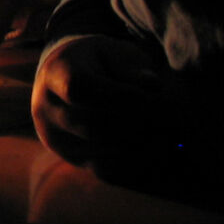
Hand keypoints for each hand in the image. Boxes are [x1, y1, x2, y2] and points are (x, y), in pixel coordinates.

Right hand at [32, 35, 179, 178]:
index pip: (80, 89)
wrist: (70, 77)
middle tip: (177, 128)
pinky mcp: (69, 157)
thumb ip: (132, 67)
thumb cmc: (102, 61)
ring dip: (142, 150)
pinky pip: (104, 170)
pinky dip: (134, 165)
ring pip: (100, 152)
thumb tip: (152, 85)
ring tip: (173, 142)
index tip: (160, 101)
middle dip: (140, 127)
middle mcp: (45, 106)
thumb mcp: (116, 53)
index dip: (122, 97)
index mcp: (55, 73)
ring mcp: (54, 136)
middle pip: (93, 125)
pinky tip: (158, 154)